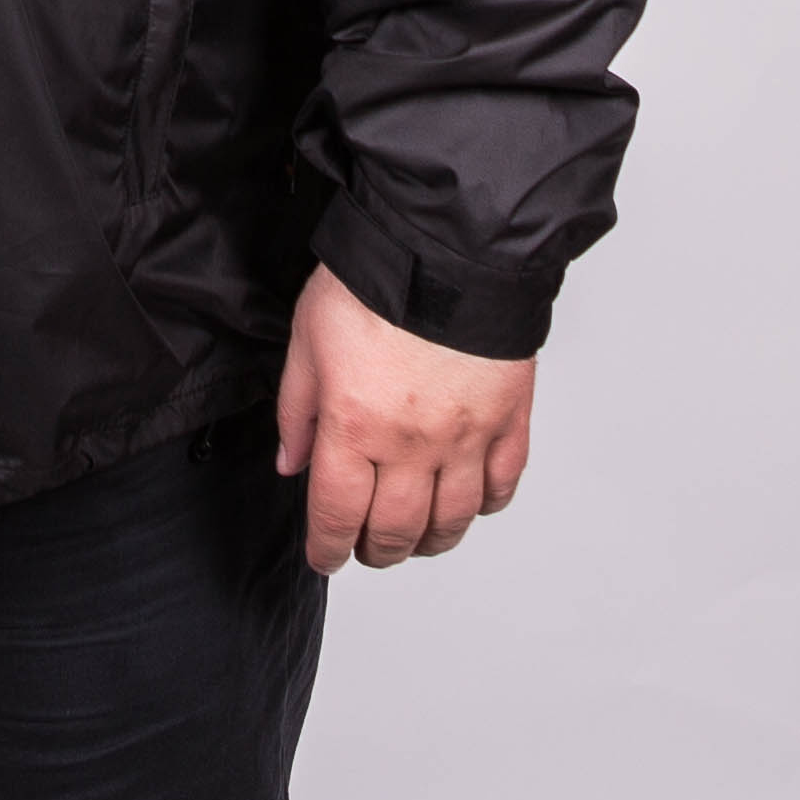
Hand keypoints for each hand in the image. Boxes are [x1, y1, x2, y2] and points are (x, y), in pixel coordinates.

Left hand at [275, 262, 532, 573]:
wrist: (446, 244)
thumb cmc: (373, 282)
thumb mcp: (307, 337)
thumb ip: (296, 408)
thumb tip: (291, 462)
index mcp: (354, 427)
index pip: (338, 516)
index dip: (328, 548)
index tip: (325, 556)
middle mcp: (412, 445)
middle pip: (396, 532)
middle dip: (377, 551)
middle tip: (368, 548)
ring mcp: (465, 437)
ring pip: (452, 522)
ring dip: (430, 541)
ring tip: (415, 535)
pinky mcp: (508, 420)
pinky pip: (501, 485)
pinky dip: (485, 505)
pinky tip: (469, 501)